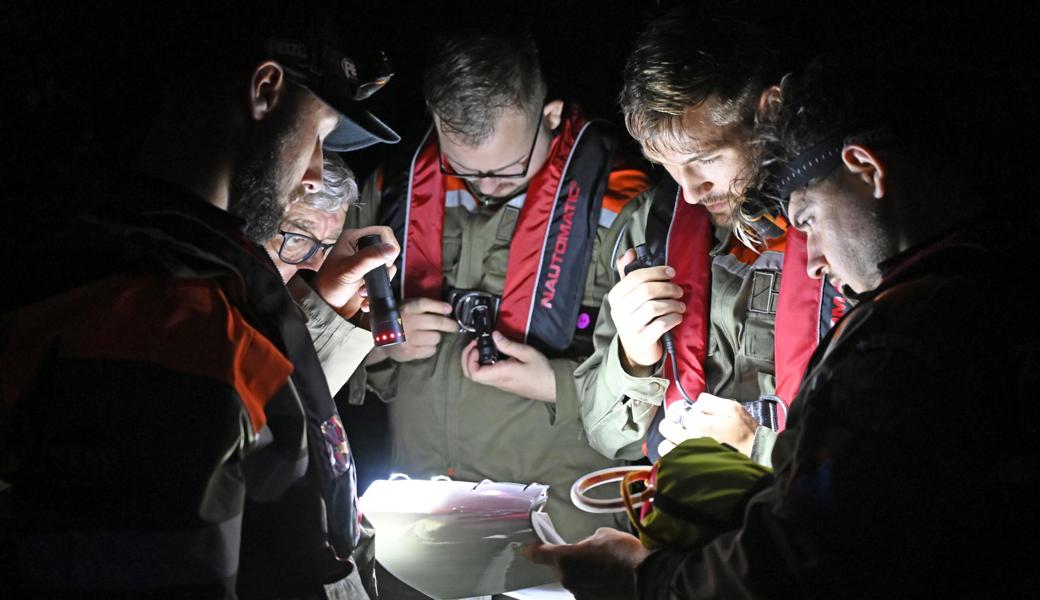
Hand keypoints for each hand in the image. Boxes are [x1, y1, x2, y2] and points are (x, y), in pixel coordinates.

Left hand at [311, 226, 398, 318]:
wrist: (325, 307)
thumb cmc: (329, 285)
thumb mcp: (349, 270)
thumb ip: (370, 258)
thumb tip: (391, 249)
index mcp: (353, 238)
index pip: (383, 233)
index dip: (388, 246)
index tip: (382, 262)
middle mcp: (361, 248)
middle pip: (389, 250)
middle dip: (383, 268)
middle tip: (371, 276)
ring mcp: (367, 263)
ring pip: (388, 267)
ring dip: (379, 282)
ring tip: (362, 290)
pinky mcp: (370, 276)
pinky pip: (385, 280)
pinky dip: (378, 290)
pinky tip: (364, 296)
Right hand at [384, 297, 457, 362]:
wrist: (381, 338)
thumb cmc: (399, 320)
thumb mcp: (406, 308)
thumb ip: (423, 307)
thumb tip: (448, 310)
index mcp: (406, 309)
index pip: (424, 304)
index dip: (439, 306)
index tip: (449, 309)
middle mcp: (407, 322)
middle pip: (436, 322)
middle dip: (450, 325)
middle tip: (455, 327)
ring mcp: (408, 339)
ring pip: (436, 337)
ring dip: (436, 337)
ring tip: (429, 336)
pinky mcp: (409, 352)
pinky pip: (431, 350)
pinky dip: (430, 348)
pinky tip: (423, 345)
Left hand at [461, 331, 555, 401]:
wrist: (552, 386)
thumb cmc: (542, 371)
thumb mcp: (527, 353)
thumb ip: (508, 345)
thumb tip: (494, 335)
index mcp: (502, 374)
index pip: (475, 373)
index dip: (469, 359)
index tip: (476, 346)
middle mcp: (498, 382)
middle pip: (471, 376)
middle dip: (466, 359)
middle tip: (473, 345)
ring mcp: (499, 384)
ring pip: (477, 377)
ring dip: (473, 362)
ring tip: (481, 348)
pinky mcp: (503, 384)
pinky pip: (485, 376)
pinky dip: (481, 365)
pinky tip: (490, 355)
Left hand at [523, 528, 648, 599]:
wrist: (646, 577)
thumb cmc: (623, 552)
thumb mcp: (603, 535)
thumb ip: (587, 542)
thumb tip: (586, 548)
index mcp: (565, 559)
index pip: (539, 554)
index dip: (531, 550)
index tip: (525, 549)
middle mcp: (568, 580)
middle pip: (560, 570)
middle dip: (570, 563)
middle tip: (588, 557)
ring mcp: (580, 595)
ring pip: (575, 582)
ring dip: (584, 576)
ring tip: (605, 569)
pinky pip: (588, 592)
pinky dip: (595, 586)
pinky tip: (610, 580)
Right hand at [608, 248, 684, 375]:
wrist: (636, 349)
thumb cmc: (636, 317)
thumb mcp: (629, 295)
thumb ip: (628, 273)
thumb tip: (629, 252)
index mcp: (616, 296)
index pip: (635, 276)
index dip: (657, 271)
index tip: (672, 272)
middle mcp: (619, 311)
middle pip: (646, 290)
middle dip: (668, 288)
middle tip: (679, 291)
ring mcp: (629, 327)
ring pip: (654, 307)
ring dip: (673, 304)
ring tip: (680, 305)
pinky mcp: (642, 340)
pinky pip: (661, 324)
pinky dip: (673, 318)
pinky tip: (677, 317)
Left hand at [657, 393, 758, 457]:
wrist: (756, 458)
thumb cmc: (746, 434)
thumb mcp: (733, 409)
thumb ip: (710, 402)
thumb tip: (695, 403)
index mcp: (698, 425)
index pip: (683, 414)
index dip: (692, 415)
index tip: (701, 420)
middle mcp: (688, 441)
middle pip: (666, 428)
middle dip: (672, 425)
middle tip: (681, 428)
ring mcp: (687, 458)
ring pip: (665, 447)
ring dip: (670, 443)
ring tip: (682, 444)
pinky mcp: (688, 471)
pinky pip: (671, 463)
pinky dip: (674, 459)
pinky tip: (685, 457)